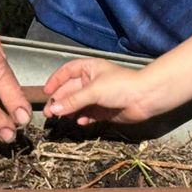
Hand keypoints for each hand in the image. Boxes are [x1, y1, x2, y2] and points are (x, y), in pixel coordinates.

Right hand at [42, 57, 165, 125]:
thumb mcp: (93, 91)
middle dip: (59, 101)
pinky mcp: (103, 111)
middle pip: (69, 91)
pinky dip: (83, 118)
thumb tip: (53, 109)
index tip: (46, 92)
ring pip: (77, 104)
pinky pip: (88, 115)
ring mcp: (97, 97)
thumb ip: (73, 101)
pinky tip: (81, 122)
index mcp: (88, 68)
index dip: (55, 81)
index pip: (66, 72)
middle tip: (49, 113)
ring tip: (61, 119)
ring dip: (69, 111)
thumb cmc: (120, 86)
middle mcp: (91, 81)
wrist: (145, 98)